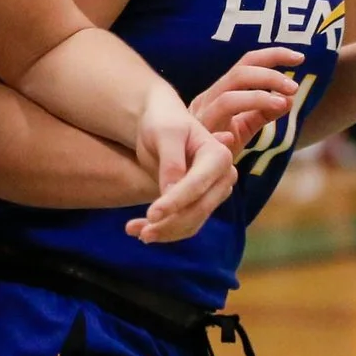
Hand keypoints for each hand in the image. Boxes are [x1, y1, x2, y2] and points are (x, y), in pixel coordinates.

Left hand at [124, 87, 235, 244]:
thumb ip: (170, 163)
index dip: (175, 202)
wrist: (160, 123)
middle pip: (198, 209)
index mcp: (218, 155)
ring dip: (164, 232)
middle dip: (170, 224)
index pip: (198, 185)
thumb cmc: (163, 122)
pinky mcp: (197, 203)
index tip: (151, 214)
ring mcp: (211, 193)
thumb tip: (170, 193)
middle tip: (140, 233)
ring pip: (192, 222)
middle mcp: (221, 177)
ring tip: (133, 231)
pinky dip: (163, 231)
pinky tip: (138, 230)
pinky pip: (184, 224)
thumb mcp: (165, 134)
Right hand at [188, 46, 301, 138]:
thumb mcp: (244, 127)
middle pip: (238, 75)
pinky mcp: (198, 144)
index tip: (300, 57)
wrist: (189, 170)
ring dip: (258, 98)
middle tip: (294, 87)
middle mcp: (208, 101)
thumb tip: (291, 98)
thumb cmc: (216, 146)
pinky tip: (231, 139)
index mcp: (220, 92)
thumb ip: (264, 111)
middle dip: (270, 76)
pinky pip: (210, 136)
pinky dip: (223, 136)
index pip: (246, 64)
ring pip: (227, 100)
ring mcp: (201, 121)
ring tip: (284, 104)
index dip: (273, 56)